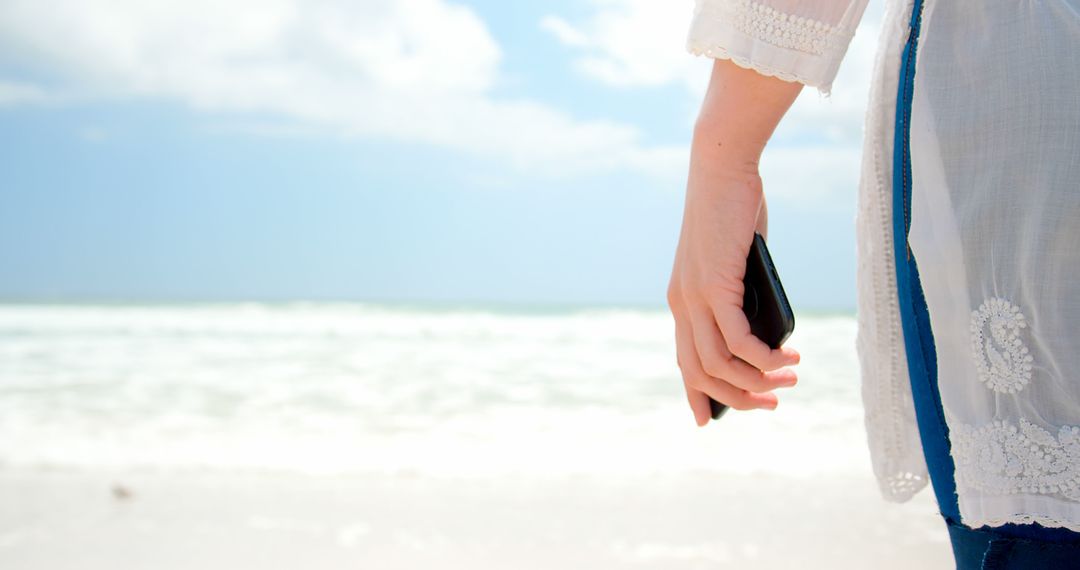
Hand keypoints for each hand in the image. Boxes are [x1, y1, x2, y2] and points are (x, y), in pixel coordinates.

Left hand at [667, 59, 802, 426]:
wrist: (723, 170)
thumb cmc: (735, 214)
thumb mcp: (739, 265)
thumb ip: (745, 299)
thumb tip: (767, 336)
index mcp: (682, 302)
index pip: (684, 361)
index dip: (696, 395)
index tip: (708, 421)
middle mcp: (681, 305)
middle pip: (702, 373)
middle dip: (739, 398)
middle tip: (774, 402)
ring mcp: (693, 297)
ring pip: (720, 363)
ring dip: (757, 381)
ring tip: (789, 380)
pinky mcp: (712, 286)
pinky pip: (737, 340)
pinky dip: (762, 358)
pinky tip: (784, 360)